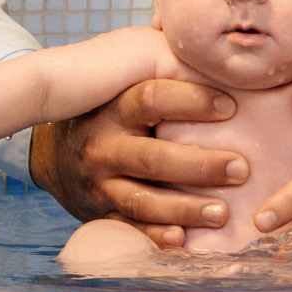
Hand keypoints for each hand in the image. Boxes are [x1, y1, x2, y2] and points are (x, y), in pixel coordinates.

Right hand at [30, 79, 248, 246]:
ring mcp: (99, 184)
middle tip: (241, 168)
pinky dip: (155, 237)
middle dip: (200, 166)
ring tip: (223, 213)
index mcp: (114, 108)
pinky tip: (183, 240)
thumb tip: (214, 51)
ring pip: (143, 201)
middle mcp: (104, 147)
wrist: (50, 154)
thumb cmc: (108, 112)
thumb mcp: (122, 86)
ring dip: (184, 209)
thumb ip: (161, 70)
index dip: (191, 101)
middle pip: (153, 158)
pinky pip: (128, 229)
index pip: (151, 98)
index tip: (231, 107)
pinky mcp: (99, 213)